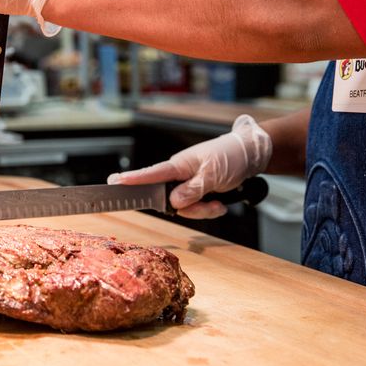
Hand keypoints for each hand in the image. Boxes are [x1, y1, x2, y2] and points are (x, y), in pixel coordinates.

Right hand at [108, 115, 271, 218]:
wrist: (252, 155)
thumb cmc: (231, 155)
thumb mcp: (213, 174)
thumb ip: (192, 189)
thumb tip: (173, 201)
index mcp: (178, 165)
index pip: (150, 174)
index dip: (131, 179)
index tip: (112, 182)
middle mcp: (180, 175)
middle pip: (170, 201)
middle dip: (191, 208)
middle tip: (210, 203)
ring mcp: (189, 184)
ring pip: (185, 208)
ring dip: (204, 210)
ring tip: (219, 202)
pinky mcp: (199, 191)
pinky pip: (197, 209)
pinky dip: (210, 209)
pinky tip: (221, 203)